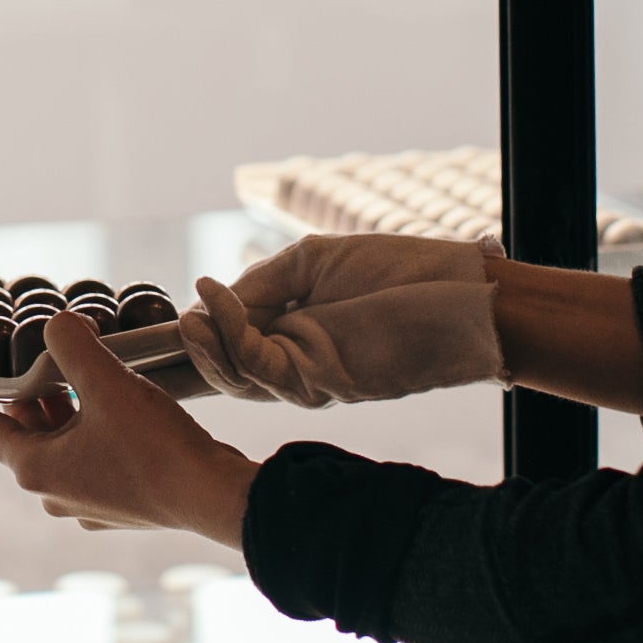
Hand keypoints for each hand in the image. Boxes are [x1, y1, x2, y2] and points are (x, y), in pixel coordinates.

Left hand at [0, 312, 258, 542]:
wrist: (213, 496)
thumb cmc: (155, 446)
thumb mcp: (106, 383)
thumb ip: (71, 346)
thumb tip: (58, 324)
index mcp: (38, 469)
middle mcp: (58, 494)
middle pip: (29, 435)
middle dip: (33, 395)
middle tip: (38, 360)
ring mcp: (92, 504)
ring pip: (64, 446)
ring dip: (67, 410)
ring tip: (80, 373)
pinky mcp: (123, 504)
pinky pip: (94, 459)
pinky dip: (94, 430)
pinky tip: (116, 406)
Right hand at [181, 232, 504, 405]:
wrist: (459, 291)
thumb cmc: (400, 270)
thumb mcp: (314, 260)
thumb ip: (262, 281)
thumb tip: (213, 298)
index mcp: (297, 333)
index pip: (236, 342)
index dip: (207, 327)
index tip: (190, 301)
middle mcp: (298, 362)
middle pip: (229, 370)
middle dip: (199, 345)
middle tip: (184, 316)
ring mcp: (308, 377)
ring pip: (238, 379)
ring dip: (209, 345)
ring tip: (195, 312)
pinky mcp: (320, 383)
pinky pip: (260, 367)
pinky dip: (232, 336)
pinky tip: (221, 302)